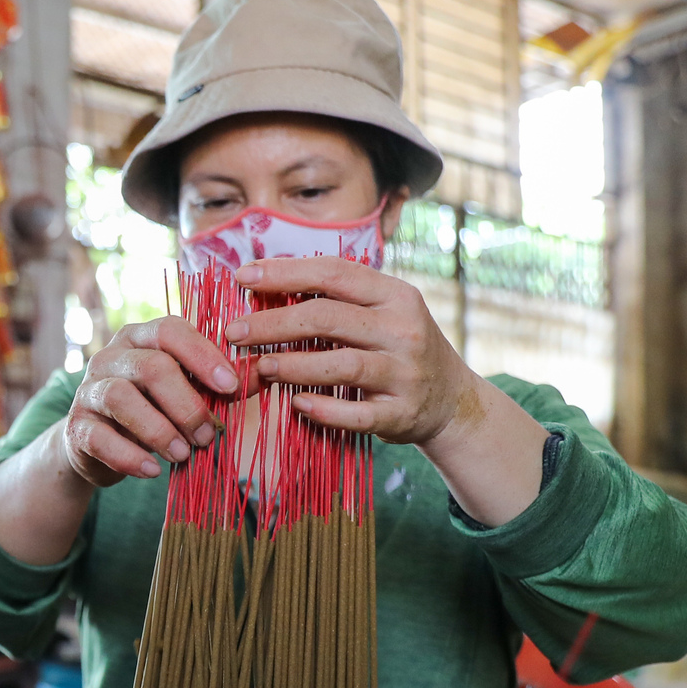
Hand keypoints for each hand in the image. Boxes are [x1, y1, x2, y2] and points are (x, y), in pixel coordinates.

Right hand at [60, 316, 240, 487]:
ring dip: (160, 430)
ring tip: (184, 455)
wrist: (99, 444)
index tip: (230, 387)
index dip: (202, 355)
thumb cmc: (152, 409)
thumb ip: (220, 383)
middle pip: (151, 367)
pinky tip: (153, 472)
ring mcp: (89, 390)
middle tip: (208, 435)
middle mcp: (110, 356)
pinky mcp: (76, 427)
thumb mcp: (186, 392)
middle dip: (187, 404)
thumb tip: (265, 373)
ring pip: (121, 398)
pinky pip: (99, 438)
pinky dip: (130, 456)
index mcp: (141, 337)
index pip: (170, 330)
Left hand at [227, 256, 479, 446]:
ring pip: (340, 365)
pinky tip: (297, 404)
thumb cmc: (397, 348)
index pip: (333, 273)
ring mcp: (405, 373)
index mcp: (395, 295)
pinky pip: (357, 413)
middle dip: (273, 323)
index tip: (242, 277)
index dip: (284, 273)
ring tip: (259, 367)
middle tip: (235, 332)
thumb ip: (334, 299)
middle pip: (327, 318)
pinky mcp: (402, 414)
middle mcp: (404, 329)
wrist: (452, 401)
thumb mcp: (380, 313)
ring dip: (291, 366)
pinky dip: (324, 410)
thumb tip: (263, 284)